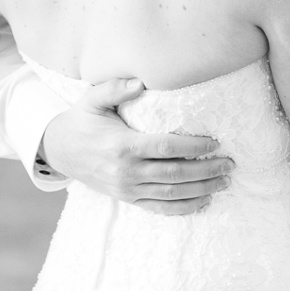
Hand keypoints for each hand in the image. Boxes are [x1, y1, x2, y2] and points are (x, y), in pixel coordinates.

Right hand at [38, 77, 230, 213]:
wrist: (59, 151)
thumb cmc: (82, 121)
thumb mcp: (92, 100)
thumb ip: (115, 88)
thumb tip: (140, 82)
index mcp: (122, 146)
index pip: (166, 148)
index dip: (194, 146)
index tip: (216, 142)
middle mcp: (126, 171)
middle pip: (175, 173)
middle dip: (207, 169)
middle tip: (230, 163)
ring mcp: (127, 189)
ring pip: (172, 193)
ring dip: (202, 189)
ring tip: (225, 181)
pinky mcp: (128, 199)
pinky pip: (161, 208)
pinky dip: (185, 207)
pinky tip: (205, 200)